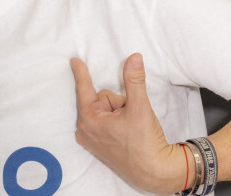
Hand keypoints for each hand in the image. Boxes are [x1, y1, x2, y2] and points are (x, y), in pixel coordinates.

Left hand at [71, 54, 183, 193]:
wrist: (156, 173)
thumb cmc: (146, 143)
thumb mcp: (140, 106)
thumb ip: (134, 80)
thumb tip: (134, 57)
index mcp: (89, 119)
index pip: (85, 88)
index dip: (81, 72)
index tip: (74, 59)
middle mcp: (85, 130)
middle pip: (100, 99)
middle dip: (117, 102)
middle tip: (129, 117)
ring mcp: (91, 139)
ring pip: (105, 109)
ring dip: (119, 112)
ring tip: (130, 128)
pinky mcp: (98, 145)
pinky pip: (104, 121)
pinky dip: (115, 121)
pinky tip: (125, 133)